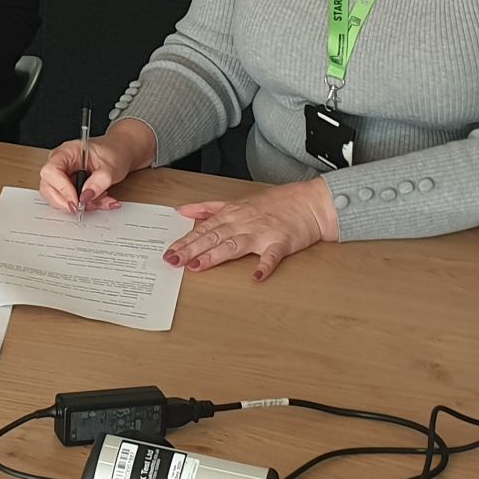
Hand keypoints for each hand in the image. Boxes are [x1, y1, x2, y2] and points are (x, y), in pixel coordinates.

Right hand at [38, 119, 156, 213]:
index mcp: (67, 151)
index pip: (51, 171)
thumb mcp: (111, 166)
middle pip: (48, 187)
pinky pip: (69, 201)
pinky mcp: (68, 187)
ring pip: (57, 198)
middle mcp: (60, 163)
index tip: (76, 200)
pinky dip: (85, 206)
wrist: (120, 153)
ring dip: (79, 205)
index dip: (61, 188)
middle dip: (66, 202)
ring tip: (99, 200)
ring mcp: (62, 176)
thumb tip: (85, 197)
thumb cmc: (113, 152)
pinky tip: (100, 200)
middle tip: (84, 207)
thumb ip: (99, 181)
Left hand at [165, 180, 339, 281]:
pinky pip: (272, 256)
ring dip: (215, 255)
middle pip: (213, 236)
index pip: (204, 229)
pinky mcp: (281, 242)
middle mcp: (243, 222)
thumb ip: (209, 208)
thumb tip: (183, 211)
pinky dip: (264, 266)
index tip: (169, 252)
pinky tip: (256, 276)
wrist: (309, 203)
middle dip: (192, 249)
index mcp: (232, 214)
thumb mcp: (237, 202)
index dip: (185, 240)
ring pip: (234, 244)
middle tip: (173, 260)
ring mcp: (262, 232)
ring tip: (198, 266)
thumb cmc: (275, 204)